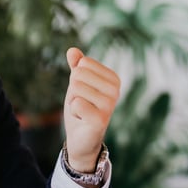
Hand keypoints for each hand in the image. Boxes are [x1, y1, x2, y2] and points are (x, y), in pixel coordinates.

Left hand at [61, 48, 120, 171]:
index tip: (84, 93)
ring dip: (73, 101)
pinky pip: (76, 103)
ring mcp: (110, 105)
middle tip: (81, 103)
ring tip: (82, 111)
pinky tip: (82, 119)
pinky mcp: (101, 119)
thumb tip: (72, 50)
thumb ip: (76, 67)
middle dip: (73, 90)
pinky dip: (74, 112)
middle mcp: (116, 90)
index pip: (83, 64)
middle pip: (78, 75)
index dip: (76, 79)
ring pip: (76, 88)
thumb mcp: (77, 84)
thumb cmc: (80, 109)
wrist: (80, 137)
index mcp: (113, 78)